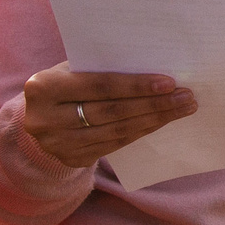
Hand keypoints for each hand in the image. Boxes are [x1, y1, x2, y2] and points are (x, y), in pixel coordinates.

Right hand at [21, 63, 197, 169]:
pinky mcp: (71, 159)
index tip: (169, 83)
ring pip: (117, 131)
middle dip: (154, 104)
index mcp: (43, 87)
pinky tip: (161, 121)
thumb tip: (154, 65)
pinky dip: (141, 131)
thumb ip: (102, 67)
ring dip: (155, 119)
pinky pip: (115, 145)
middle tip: (186, 97)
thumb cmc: (65, 82)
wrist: (39, 115)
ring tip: (182, 108)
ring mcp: (57, 144)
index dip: (136, 86)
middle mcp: (45, 119)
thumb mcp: (73, 68)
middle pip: (112, 112)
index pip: (100, 87)